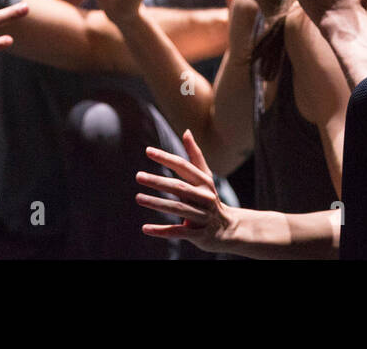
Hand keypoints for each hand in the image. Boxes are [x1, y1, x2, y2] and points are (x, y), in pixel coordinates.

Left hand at [136, 130, 237, 253]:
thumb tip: (186, 131)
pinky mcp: (199, 234)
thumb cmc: (210, 198)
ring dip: (156, 203)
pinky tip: (145, 228)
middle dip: (158, 181)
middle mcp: (205, 197)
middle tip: (138, 176)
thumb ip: (195, 155)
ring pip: (178, 208)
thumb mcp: (205, 176)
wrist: (228, 228)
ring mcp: (203, 216)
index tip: (147, 151)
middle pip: (179, 187)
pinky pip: (178, 231)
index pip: (183, 166)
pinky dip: (162, 230)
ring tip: (138, 198)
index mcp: (205, 182)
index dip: (166, 158)